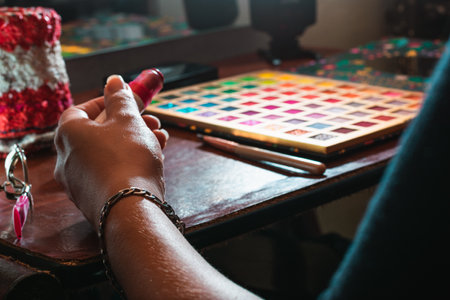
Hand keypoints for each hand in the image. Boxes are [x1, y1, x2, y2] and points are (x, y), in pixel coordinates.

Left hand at [54, 75, 167, 226]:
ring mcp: (78, 182)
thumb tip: (113, 80)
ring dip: (134, 142)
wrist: (131, 208)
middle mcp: (66, 158)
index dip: (103, 102)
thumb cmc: (127, 157)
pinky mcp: (92, 198)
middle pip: (98, 132)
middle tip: (151, 120)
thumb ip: (120, 98)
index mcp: (68, 134)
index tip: (124, 101)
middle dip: (128, 123)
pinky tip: (154, 158)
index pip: (79, 110)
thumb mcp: (128, 120)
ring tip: (159, 138)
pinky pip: (110, 172)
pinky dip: (128, 162)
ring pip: (107, 153)